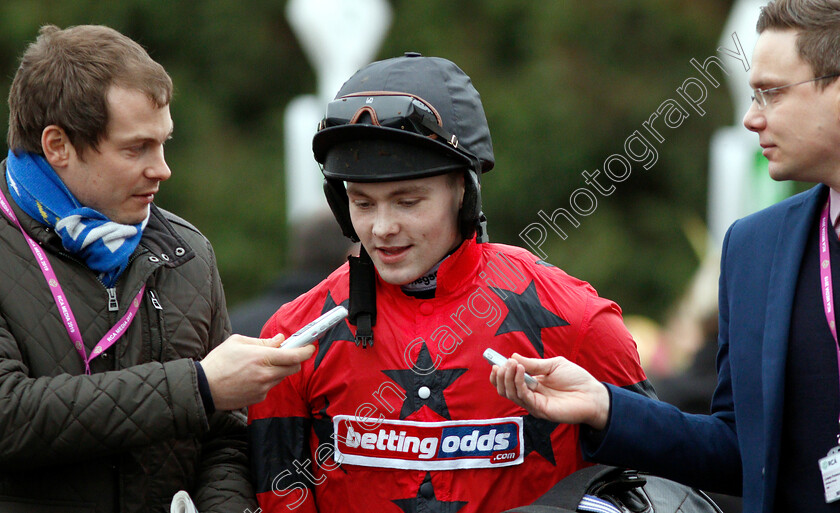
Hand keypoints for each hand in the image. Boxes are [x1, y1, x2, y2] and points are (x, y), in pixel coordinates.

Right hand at [200, 334, 315, 409]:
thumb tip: (280, 339)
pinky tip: (251, 376)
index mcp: (262, 358)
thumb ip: (263, 341)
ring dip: (278, 370)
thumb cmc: (219, 362)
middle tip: (285, 353)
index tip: (310, 346)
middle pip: (293, 368)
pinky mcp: (258, 398)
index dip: (306, 350)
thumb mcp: (238, 342)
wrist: (204, 388)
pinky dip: (267, 380)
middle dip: (294, 360)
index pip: (294, 356)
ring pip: (281, 377)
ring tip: (259, 364)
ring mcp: (263, 389)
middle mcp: (266, 375)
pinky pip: (270, 386)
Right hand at [489, 353, 610, 429]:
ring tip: (512, 365)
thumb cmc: (576, 379)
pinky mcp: (540, 410)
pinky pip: (523, 398)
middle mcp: (530, 395)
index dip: (499, 373)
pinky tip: (520, 371)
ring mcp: (534, 404)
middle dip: (501, 376)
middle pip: (505, 389)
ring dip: (508, 378)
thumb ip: (533, 364)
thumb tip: (512, 357)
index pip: (508, 381)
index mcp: (532, 384)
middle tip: (504, 364)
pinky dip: (518, 384)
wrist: (593, 393)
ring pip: (510, 394)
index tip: (494, 362)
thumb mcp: (553, 365)